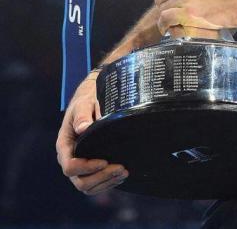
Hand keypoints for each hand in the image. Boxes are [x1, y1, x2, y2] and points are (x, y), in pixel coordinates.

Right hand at [56, 73, 127, 193]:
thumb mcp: (84, 103)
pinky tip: (122, 175)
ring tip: (124, 172)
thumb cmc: (87, 100)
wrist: (94, 98)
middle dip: (100, 177)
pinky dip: (109, 183)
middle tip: (120, 168)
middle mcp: (70, 158)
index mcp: (64, 145)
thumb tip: (83, 128)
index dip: (86, 167)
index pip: (70, 166)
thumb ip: (83, 114)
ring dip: (106, 182)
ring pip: (88, 186)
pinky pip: (97, 184)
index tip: (104, 161)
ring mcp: (81, 165)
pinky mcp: (92, 167)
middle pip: (80, 181)